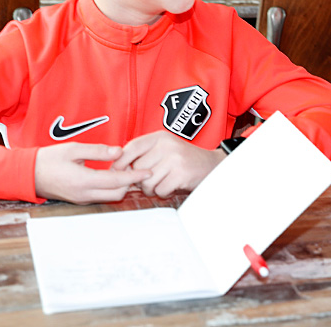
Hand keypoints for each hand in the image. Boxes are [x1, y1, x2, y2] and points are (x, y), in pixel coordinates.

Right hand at [34, 143, 151, 204]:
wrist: (27, 174)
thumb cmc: (49, 159)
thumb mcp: (73, 149)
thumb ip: (98, 151)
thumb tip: (119, 152)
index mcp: (83, 181)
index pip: (117, 181)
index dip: (135, 176)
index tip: (148, 171)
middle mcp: (84, 194)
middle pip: (117, 193)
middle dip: (130, 182)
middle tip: (134, 165)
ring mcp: (82, 199)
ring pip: (110, 197)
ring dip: (120, 185)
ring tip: (123, 168)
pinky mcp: (79, 199)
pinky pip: (101, 196)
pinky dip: (111, 187)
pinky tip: (111, 174)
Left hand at [110, 131, 224, 197]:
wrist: (213, 165)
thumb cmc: (185, 160)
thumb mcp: (165, 149)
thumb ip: (145, 154)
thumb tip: (118, 167)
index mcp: (160, 137)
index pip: (132, 147)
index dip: (121, 161)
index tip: (117, 171)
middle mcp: (167, 145)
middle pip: (138, 168)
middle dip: (141, 180)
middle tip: (151, 181)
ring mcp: (175, 159)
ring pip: (148, 181)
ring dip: (152, 188)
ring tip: (162, 184)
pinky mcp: (181, 173)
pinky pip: (160, 189)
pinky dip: (164, 193)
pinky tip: (172, 187)